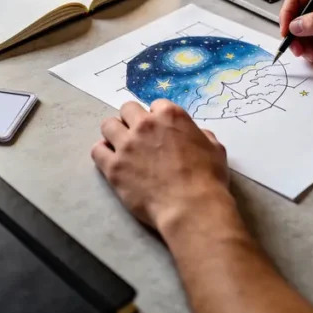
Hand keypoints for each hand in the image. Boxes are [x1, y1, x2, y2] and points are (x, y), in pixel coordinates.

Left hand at [91, 100, 234, 233]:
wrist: (191, 207)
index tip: (160, 130)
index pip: (156, 105)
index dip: (157, 118)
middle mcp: (145, 125)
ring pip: (108, 125)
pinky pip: (97, 151)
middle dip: (132, 120)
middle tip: (138, 136)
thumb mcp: (215, 149)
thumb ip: (202, 136)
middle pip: (127, 109)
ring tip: (121, 146)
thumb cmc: (208, 179)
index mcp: (170, 116)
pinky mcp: (114, 167)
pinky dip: (102, 152)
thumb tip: (198, 135)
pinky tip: (110, 160)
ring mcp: (126, 145)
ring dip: (114, 133)